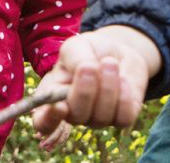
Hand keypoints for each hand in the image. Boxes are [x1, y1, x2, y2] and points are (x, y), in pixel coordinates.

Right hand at [32, 25, 160, 135]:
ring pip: (101, 116)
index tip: (60, 106)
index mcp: (53, 98)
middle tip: (90, 65)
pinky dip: (125, 95)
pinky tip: (123, 78)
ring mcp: (97, 119)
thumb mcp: (76, 45)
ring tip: (110, 62)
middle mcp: (74, 113)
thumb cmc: (89, 50)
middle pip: (76, 116)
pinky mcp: (121, 118)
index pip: (44, 123)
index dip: (49, 120)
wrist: (117, 50)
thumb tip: (84, 70)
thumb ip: (74, 57)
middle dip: (85, 91)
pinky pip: (123, 117)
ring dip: (108, 86)